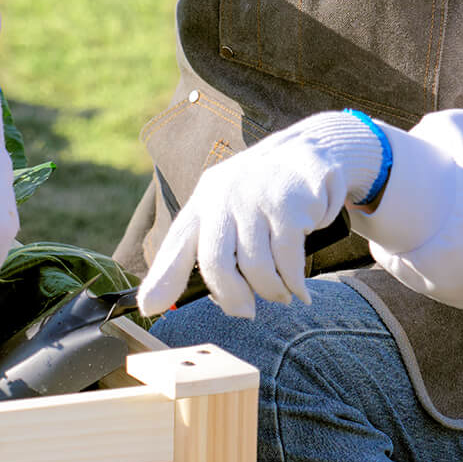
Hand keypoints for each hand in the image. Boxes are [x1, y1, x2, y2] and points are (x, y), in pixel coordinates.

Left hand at [137, 112, 384, 319]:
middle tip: (246, 312)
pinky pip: (288, 260)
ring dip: (270, 292)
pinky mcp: (289, 205)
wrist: (313, 149)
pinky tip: (300, 290)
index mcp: (204, 200)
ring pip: (255, 266)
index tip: (149, 307)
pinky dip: (294, 283)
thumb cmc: (266, 194)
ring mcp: (255, 198)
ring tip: (281, 294)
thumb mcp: (231, 209)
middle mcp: (224, 196)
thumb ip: (215, 248)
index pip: (177, 243)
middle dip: (230, 297)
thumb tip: (213, 300)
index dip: (161, 279)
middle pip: (214, 262)